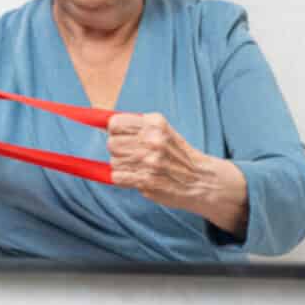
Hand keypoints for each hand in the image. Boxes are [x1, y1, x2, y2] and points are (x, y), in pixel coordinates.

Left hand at [107, 112, 246, 233]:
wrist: (203, 181)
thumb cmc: (178, 155)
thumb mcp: (163, 131)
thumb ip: (136, 127)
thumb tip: (100, 125)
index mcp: (155, 124)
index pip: (115, 124)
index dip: (115, 132)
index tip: (121, 137)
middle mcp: (152, 140)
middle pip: (111, 143)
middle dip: (118, 151)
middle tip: (134, 155)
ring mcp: (150, 161)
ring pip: (114, 162)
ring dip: (123, 167)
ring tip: (141, 168)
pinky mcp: (146, 180)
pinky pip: (117, 177)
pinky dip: (124, 179)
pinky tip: (138, 177)